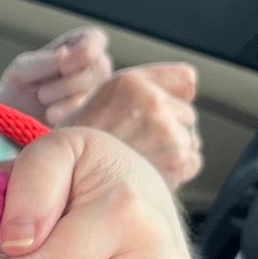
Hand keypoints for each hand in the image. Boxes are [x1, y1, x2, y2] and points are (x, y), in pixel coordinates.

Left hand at [0, 27, 114, 123]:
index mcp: (83, 43)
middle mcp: (98, 66)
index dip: (82, 53)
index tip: (63, 66)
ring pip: (94, 95)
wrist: (16, 115)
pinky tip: (51, 116)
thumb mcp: (23, 68)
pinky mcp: (96, 115)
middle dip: (66, 84)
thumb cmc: (22, 84)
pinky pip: (89, 116)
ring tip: (44, 101)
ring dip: (63, 101)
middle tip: (43, 92)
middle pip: (98, 70)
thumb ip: (44, 61)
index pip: (96, 41)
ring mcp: (101, 91)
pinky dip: (66, 116)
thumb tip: (65, 54)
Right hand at [65, 63, 202, 188]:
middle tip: (141, 143)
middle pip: (187, 114)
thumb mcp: (102, 99)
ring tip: (142, 160)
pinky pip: (192, 162)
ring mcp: (167, 132)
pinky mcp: (176, 161)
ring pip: (190, 139)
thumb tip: (186, 87)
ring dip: (174, 150)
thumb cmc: (80, 144)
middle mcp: (153, 102)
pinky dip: (178, 171)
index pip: (186, 81)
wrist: (64, 177)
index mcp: (132, 82)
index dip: (174, 98)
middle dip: (172, 128)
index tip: (159, 111)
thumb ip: (141, 89)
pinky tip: (150, 173)